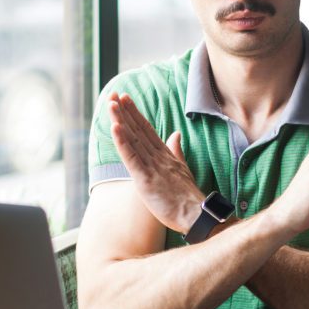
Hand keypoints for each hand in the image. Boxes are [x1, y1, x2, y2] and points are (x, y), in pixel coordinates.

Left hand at [108, 92, 205, 233]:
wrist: (197, 214)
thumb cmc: (188, 198)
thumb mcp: (183, 169)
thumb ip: (176, 150)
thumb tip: (176, 134)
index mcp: (165, 155)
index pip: (147, 130)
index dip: (135, 114)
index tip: (125, 100)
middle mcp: (158, 157)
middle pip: (138, 130)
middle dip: (125, 111)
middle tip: (114, 94)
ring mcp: (152, 166)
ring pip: (133, 139)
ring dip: (121, 120)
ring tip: (111, 104)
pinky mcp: (146, 179)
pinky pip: (132, 158)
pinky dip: (122, 142)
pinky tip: (115, 128)